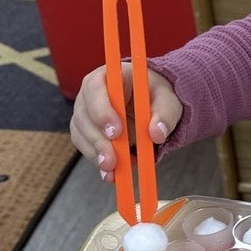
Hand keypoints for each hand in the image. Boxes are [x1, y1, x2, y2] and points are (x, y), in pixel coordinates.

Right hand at [70, 64, 182, 181]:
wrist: (153, 104)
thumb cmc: (158, 95)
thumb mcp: (168, 100)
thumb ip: (165, 114)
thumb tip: (156, 134)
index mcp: (109, 76)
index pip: (95, 88)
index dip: (102, 110)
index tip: (116, 132)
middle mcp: (90, 93)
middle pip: (84, 115)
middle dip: (98, 140)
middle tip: (112, 160)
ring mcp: (85, 113)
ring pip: (82, 134)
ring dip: (97, 154)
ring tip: (114, 171)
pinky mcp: (87, 132)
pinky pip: (87, 148)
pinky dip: (99, 161)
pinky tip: (112, 174)